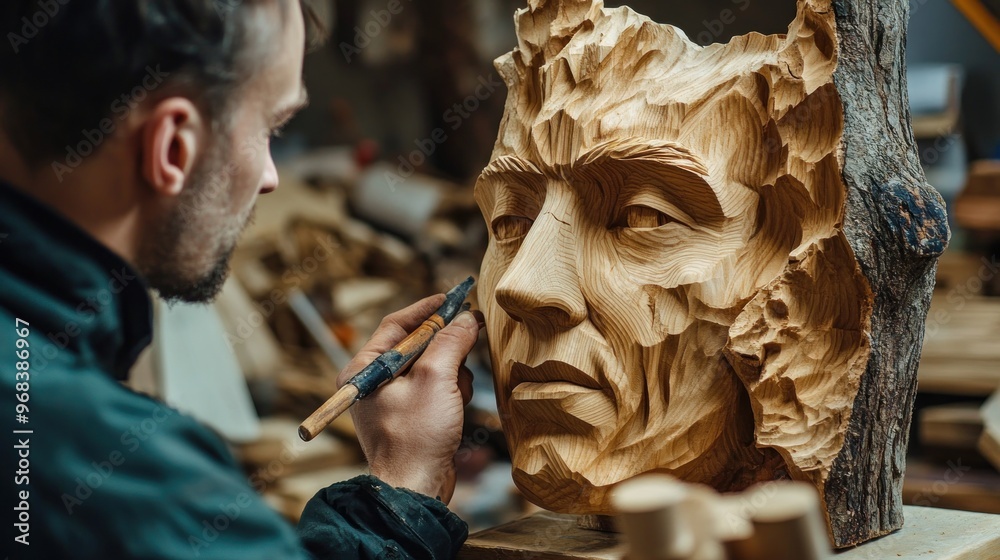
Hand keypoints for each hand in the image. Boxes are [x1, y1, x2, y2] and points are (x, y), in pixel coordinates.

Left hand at [338, 295, 483, 502]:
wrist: (416, 488)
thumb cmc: (415, 437)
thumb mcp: (435, 379)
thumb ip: (450, 342)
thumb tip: (466, 318)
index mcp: (364, 370)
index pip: (396, 325)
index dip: (427, 310)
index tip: (452, 298)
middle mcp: (375, 382)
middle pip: (419, 345)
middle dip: (446, 349)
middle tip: (469, 338)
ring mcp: (394, 400)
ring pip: (434, 367)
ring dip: (453, 375)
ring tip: (454, 395)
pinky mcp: (412, 415)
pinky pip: (438, 389)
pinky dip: (452, 392)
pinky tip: (456, 408)